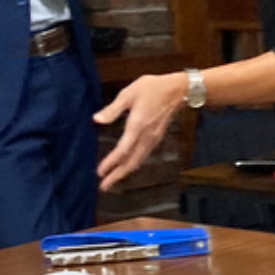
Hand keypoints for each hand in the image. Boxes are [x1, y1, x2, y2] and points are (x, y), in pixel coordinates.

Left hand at [95, 74, 186, 190]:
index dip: (111, 163)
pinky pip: (143, 156)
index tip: (100, 172)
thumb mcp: (129, 93)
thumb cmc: (152, 88)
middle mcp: (146, 137)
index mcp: (137, 126)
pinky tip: (128, 167)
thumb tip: (97, 120)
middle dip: (117, 175)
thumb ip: (113, 109)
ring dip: (125, 172)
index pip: (123, 150)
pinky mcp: (156, 139)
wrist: (177, 90)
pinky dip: (133, 165)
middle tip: (104, 186)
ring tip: (113, 180)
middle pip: (131, 162)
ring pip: (138, 161)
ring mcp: (152, 139)